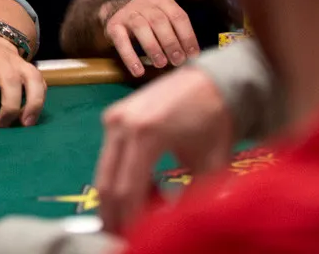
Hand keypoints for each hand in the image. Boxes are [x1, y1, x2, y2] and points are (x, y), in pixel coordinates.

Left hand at [0, 34, 45, 126]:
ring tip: (25, 124)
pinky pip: (40, 82)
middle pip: (9, 80)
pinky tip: (32, 116)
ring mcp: (17, 63)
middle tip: (1, 125)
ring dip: (32, 104)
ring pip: (31, 79)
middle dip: (9, 108)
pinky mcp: (30, 67)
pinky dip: (40, 100)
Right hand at [94, 65, 233, 233]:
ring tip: (132, 218)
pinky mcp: (113, 116)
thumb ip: (191, 198)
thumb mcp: (209, 164)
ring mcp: (114, 118)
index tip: (135, 239)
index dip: (129, 220)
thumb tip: (173, 226)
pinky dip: (119, 178)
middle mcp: (121, 124)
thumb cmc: (214, 120)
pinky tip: (140, 191)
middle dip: (113, 214)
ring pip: (104, 171)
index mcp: (145, 134)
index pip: (127, 189)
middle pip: (106, 183)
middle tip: (122, 235)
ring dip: (115, 198)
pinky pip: (109, 156)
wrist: (210, 81)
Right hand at [102, 0, 200, 76]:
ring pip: (141, 27)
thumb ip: (176, 34)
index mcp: (161, 0)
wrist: (116, 12)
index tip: (192, 55)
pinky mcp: (113, 24)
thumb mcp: (163, 20)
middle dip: (171, 43)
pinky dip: (130, 57)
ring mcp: (127, 12)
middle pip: (159, 21)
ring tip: (161, 64)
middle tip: (178, 61)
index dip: (187, 36)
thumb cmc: (148, 23)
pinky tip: (138, 70)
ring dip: (153, 47)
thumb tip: (191, 57)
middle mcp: (144, 3)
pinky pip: (121, 41)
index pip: (178, 16)